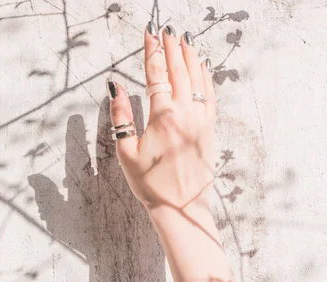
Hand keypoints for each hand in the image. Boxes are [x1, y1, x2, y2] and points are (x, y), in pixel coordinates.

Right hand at [108, 24, 216, 211]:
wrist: (181, 208)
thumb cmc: (150, 183)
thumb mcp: (126, 152)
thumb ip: (121, 116)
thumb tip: (115, 87)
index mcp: (162, 115)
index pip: (156, 73)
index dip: (152, 50)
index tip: (150, 32)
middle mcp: (185, 112)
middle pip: (178, 70)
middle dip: (171, 46)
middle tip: (167, 29)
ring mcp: (201, 120)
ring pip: (197, 79)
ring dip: (190, 56)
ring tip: (184, 39)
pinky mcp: (210, 129)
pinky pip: (211, 95)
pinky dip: (206, 77)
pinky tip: (203, 67)